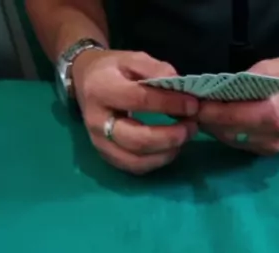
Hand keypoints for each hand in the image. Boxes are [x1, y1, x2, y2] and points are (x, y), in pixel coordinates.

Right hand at [72, 50, 198, 173]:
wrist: (86, 82)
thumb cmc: (113, 70)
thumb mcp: (132, 59)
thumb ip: (156, 69)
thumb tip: (179, 85)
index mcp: (101, 90)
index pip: (139, 100)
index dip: (169, 104)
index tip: (192, 104)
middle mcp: (97, 121)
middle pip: (137, 139)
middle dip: (170, 137)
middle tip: (191, 127)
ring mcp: (100, 143)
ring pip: (136, 160)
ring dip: (166, 153)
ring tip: (184, 138)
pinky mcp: (106, 156)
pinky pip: (134, 167)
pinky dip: (156, 161)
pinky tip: (170, 149)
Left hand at [199, 57, 278, 155]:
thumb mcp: (269, 69)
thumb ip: (241, 83)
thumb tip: (215, 92)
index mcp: (271, 115)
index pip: (227, 118)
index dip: (205, 112)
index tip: (190, 103)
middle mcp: (270, 137)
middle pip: (226, 133)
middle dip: (207, 121)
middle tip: (190, 108)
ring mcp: (272, 149)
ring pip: (232, 142)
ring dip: (216, 129)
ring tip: (202, 114)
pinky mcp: (272, 152)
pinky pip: (242, 144)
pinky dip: (229, 133)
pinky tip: (222, 121)